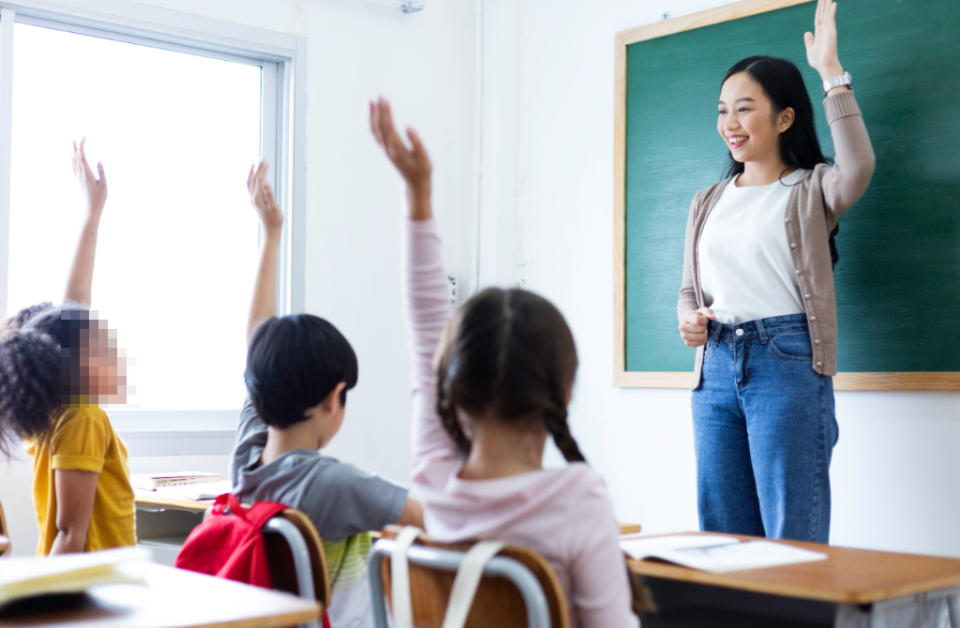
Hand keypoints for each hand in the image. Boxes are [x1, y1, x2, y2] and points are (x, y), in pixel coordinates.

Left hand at [72, 138, 106, 218]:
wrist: (91, 206)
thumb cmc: (100, 196)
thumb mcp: (104, 184)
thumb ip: (101, 172)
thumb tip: (99, 161)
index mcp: (86, 174)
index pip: (82, 157)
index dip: (82, 146)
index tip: (84, 138)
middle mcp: (80, 174)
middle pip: (77, 157)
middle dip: (79, 146)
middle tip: (81, 137)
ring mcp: (78, 176)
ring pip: (74, 161)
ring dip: (74, 151)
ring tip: (74, 142)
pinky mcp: (78, 179)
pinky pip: (73, 166)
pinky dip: (72, 159)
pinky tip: (72, 156)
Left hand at [247, 160, 282, 236]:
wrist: (270, 231)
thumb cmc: (274, 220)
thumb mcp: (274, 207)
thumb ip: (269, 194)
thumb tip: (265, 181)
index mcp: (257, 197)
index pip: (259, 179)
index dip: (262, 170)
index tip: (266, 161)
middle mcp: (253, 197)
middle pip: (253, 179)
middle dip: (257, 168)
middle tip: (262, 159)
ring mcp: (253, 199)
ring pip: (250, 182)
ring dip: (253, 173)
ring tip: (256, 165)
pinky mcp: (255, 202)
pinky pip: (251, 187)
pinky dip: (253, 179)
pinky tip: (256, 178)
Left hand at [370, 97, 432, 218]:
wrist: (414, 186)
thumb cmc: (422, 172)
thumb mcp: (424, 158)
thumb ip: (417, 142)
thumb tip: (408, 127)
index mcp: (397, 150)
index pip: (388, 127)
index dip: (385, 113)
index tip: (385, 99)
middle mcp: (388, 150)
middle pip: (379, 127)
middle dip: (378, 111)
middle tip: (379, 95)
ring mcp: (385, 151)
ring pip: (375, 131)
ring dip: (372, 116)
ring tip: (372, 102)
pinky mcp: (386, 151)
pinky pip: (376, 135)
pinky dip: (374, 123)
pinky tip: (376, 115)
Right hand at [679, 307, 714, 347]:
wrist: (692, 324)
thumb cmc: (698, 316)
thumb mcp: (703, 311)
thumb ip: (708, 312)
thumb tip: (713, 317)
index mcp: (685, 317)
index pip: (697, 320)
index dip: (705, 320)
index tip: (705, 319)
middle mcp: (682, 327)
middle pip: (700, 329)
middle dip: (705, 327)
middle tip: (702, 325)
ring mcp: (683, 336)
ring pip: (702, 337)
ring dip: (705, 333)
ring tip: (701, 330)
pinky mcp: (687, 343)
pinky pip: (700, 343)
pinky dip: (703, 340)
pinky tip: (700, 335)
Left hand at [804, 0, 843, 80]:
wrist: (824, 66)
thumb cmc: (818, 60)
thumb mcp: (810, 49)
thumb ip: (809, 40)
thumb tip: (807, 33)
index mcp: (819, 33)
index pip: (818, 18)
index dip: (819, 10)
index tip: (819, 1)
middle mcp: (825, 30)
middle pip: (823, 14)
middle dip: (823, 5)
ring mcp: (829, 30)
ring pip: (827, 15)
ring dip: (827, 5)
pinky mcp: (831, 32)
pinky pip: (831, 19)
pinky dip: (831, 12)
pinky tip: (833, 4)